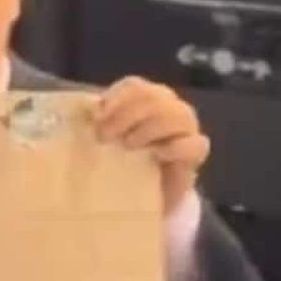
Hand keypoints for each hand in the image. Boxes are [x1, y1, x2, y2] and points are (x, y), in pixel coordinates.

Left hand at [93, 76, 209, 213]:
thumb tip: (84, 115)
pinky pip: (194, 143)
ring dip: (149, 128)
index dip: (115, 98)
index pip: (134, 86)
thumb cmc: (125, 162)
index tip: (97, 117)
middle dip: (126, 114)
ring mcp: (187, 127)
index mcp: (145, 98)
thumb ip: (100, 126)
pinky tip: (157, 155)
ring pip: (175, 115)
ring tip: (129, 145)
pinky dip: (175, 147)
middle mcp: (169, 106)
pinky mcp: (197, 151)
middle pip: (153, 97)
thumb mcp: (109, 142)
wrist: (149, 194)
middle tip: (105, 135)